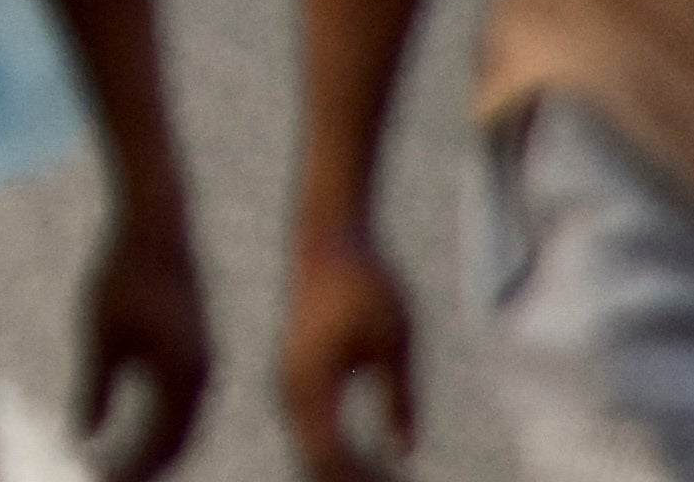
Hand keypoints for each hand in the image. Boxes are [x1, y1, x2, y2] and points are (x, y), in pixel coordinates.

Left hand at [84, 192, 212, 480]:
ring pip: (185, 421)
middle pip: (178, 441)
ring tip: (126, 466)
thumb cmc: (122, 275)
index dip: (131, 469)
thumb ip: (95, 390)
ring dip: (158, 446)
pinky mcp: (199, 345)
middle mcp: (204, 376)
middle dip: (147, 466)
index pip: (160, 445)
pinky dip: (166, 420)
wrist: (157, 225)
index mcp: (183, 379)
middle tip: (113, 481)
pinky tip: (143, 425)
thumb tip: (83, 438)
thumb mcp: (101, 335)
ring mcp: (206, 361)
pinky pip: (186, 399)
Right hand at [282, 223, 411, 481]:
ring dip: (347, 474)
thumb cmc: (365, 283)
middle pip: (315, 461)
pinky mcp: (298, 377)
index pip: (330, 456)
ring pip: (312, 450)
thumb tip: (403, 453)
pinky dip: (341, 455)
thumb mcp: (396, 341)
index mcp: (309, 381)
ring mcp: (289, 383)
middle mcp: (290, 387)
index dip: (365, 479)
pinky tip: (372, 464)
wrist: (327, 237)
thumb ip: (399, 399)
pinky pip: (314, 431)